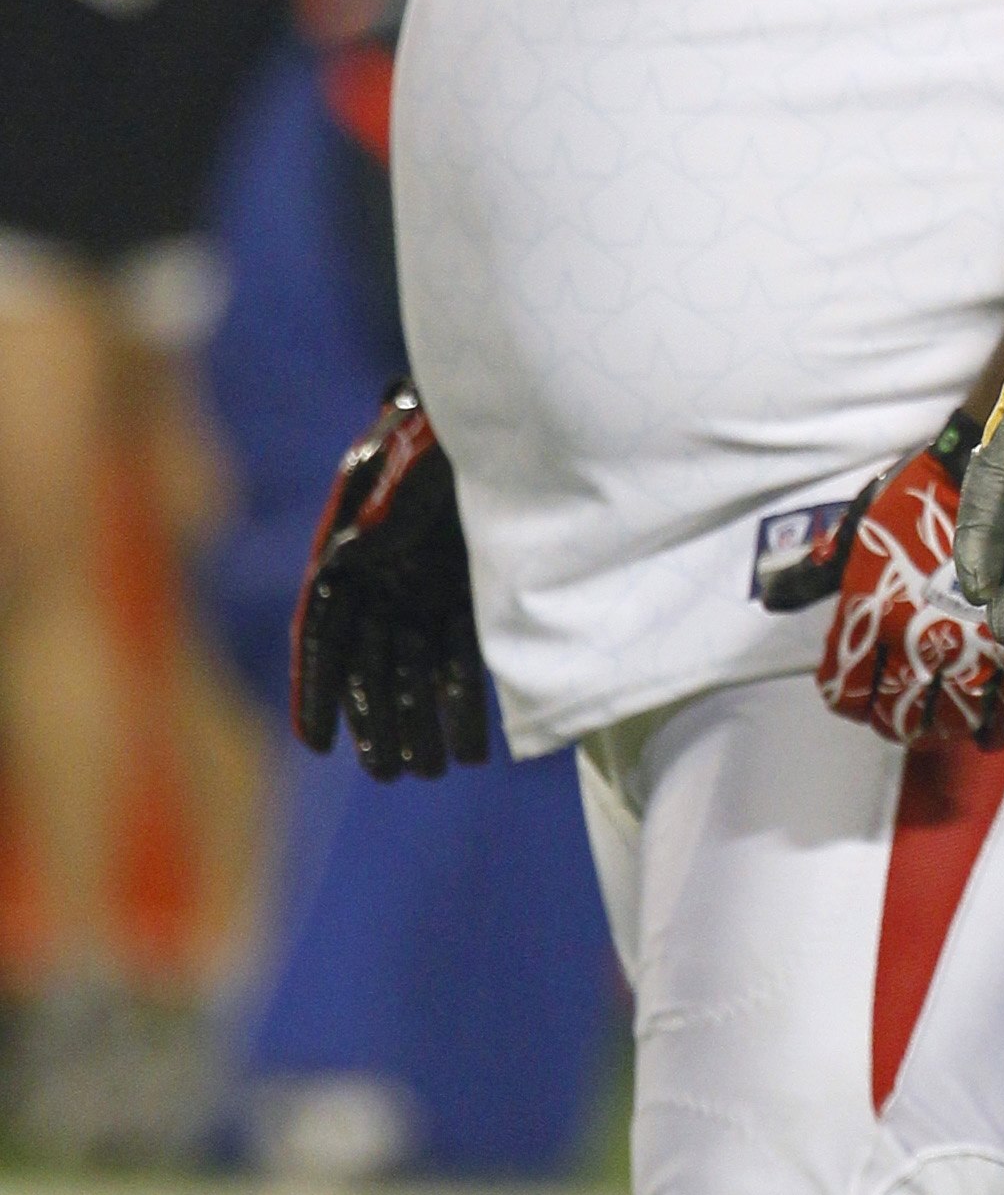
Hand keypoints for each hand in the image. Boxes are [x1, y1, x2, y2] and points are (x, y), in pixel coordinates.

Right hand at [292, 390, 491, 780]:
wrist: (498, 418)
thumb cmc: (437, 440)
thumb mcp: (402, 473)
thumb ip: (379, 519)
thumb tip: (350, 559)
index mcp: (350, 556)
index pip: (324, 636)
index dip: (317, 690)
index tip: (315, 745)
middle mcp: (381, 583)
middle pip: (372, 665)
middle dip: (380, 721)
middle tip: (388, 775)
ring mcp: (423, 592)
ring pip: (415, 671)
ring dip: (421, 722)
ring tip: (430, 771)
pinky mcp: (468, 597)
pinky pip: (461, 659)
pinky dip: (464, 702)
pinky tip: (475, 747)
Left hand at [809, 445, 1003, 748]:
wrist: (984, 467)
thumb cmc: (914, 499)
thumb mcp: (857, 533)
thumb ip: (818, 572)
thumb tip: (772, 596)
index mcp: (872, 614)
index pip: (847, 694)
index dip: (851, 702)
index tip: (860, 698)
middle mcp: (919, 639)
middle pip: (901, 719)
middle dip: (900, 724)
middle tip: (905, 716)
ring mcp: (973, 645)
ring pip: (955, 721)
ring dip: (948, 729)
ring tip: (946, 722)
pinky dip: (1002, 726)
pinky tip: (991, 732)